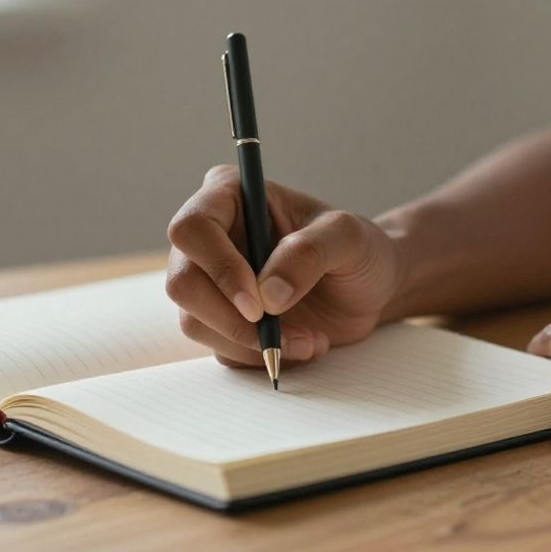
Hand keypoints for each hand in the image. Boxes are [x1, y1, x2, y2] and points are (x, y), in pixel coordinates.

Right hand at [166, 165, 402, 367]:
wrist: (368, 288)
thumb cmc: (359, 249)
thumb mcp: (348, 238)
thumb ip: (309, 253)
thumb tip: (267, 294)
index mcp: (231, 195)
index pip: (193, 228)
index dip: (219, 269)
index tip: (258, 304)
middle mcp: (211, 236)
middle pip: (182, 282)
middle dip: (231, 319)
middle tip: (279, 335)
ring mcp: (211, 280)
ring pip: (195, 321)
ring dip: (252, 343)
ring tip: (308, 339)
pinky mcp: (220, 318)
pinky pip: (219, 348)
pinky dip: (259, 356)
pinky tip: (300, 344)